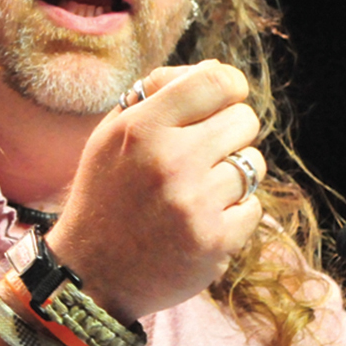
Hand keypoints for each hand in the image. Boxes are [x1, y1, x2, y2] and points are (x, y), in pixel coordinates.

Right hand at [45, 60, 265, 322]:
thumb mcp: (111, 133)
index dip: (230, 86)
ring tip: (199, 190)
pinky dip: (234, 212)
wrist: (91, 275)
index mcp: (142, 127)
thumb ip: (158, 91)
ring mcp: (195, 204)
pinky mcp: (215, 241)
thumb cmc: (106, 194)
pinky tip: (202, 220)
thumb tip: (217, 70)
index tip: (223, 102)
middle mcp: (170, 161)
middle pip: (244, 120)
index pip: (219, 80)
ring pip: (253, 164)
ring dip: (234, 175)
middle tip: (204, 154)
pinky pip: (253, 206)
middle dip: (230, 133)